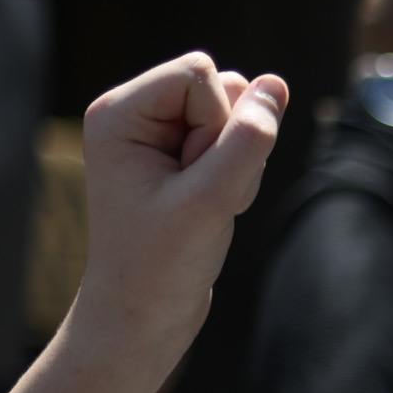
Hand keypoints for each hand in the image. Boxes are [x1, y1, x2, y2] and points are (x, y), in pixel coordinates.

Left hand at [73, 54, 286, 358]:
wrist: (140, 318)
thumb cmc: (161, 264)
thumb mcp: (211, 199)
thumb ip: (248, 139)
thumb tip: (274, 85)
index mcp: (118, 112)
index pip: (201, 74)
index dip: (217, 125)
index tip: (192, 179)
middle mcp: (134, 114)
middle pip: (222, 87)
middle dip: (229, 142)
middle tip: (199, 196)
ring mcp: (157, 134)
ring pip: (236, 113)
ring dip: (239, 162)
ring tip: (206, 205)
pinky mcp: (180, 156)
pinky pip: (236, 139)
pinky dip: (240, 174)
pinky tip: (214, 207)